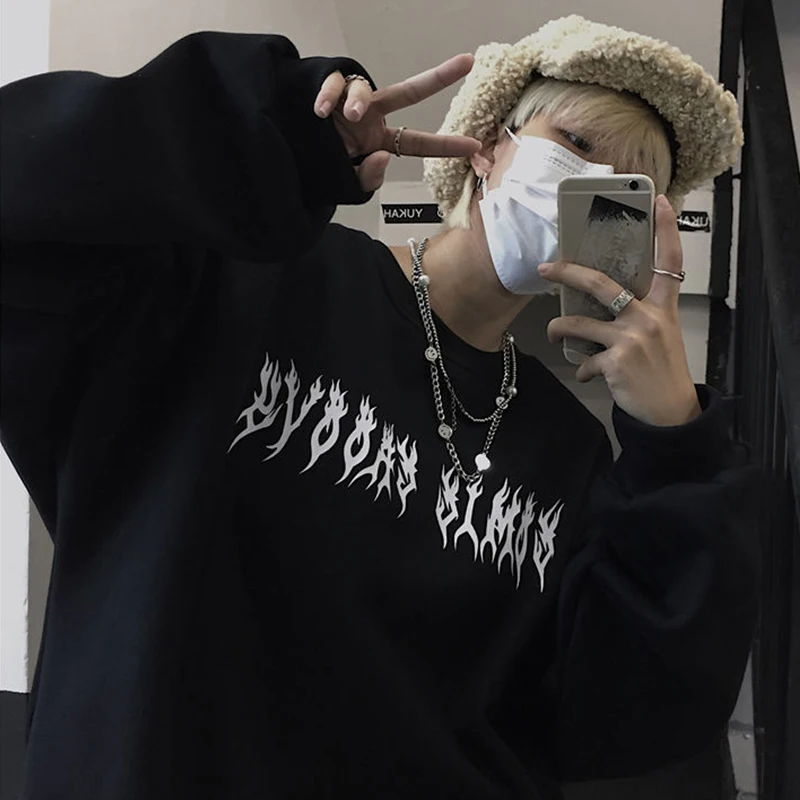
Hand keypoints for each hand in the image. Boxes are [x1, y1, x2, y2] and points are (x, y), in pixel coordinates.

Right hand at [313, 56, 480, 191]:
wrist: (287, 156)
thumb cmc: (320, 167)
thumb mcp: (348, 184)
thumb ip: (369, 179)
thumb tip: (382, 157)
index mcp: (378, 140)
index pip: (417, 142)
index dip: (444, 145)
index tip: (474, 146)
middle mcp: (369, 116)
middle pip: (408, 92)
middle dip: (437, 77)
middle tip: (466, 62)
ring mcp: (348, 102)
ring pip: (363, 89)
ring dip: (357, 101)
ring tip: (349, 116)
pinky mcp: (325, 90)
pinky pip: (332, 83)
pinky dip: (328, 95)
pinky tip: (321, 111)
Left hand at [540, 195, 701, 426]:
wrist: (671, 414)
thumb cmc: (662, 372)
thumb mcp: (662, 336)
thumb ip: (639, 316)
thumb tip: (600, 306)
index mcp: (663, 307)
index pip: (670, 261)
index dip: (665, 230)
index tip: (658, 201)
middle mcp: (648, 318)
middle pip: (601, 283)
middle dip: (568, 273)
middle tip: (547, 268)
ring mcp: (631, 339)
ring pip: (577, 324)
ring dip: (557, 330)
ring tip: (554, 335)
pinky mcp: (615, 362)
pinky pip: (583, 360)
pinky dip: (581, 369)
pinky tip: (587, 374)